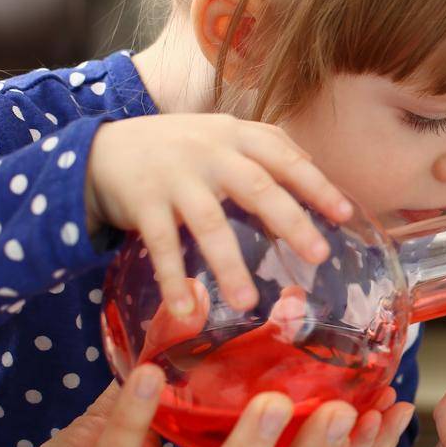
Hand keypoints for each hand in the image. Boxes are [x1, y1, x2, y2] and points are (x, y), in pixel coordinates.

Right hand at [85, 114, 352, 314]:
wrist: (101, 148)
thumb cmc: (179, 148)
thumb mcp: (223, 136)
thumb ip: (265, 148)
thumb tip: (316, 172)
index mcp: (236, 136)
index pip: (285, 158)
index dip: (316, 184)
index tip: (344, 214)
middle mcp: (209, 152)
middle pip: (257, 188)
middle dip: (291, 222)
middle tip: (319, 256)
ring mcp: (175, 178)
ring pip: (209, 223)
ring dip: (229, 266)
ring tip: (248, 304)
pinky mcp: (142, 202)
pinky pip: (161, 246)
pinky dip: (173, 279)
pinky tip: (186, 310)